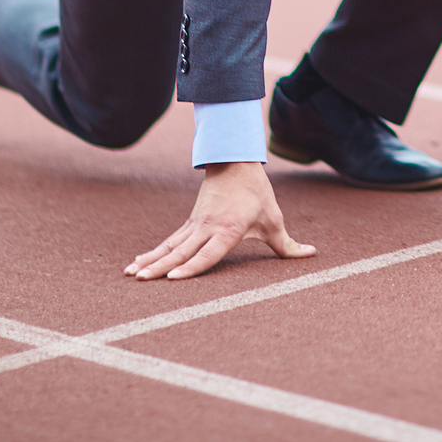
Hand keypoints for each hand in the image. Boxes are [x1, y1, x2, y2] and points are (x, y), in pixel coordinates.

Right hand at [125, 160, 315, 280]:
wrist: (236, 162)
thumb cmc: (256, 194)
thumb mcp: (274, 219)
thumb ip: (288, 244)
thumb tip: (311, 254)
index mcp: (228, 229)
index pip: (208, 253)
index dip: (191, 266)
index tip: (173, 277)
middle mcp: (207, 228)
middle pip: (181, 251)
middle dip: (160, 267)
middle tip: (142, 279)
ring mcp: (195, 225)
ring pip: (170, 246)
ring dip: (150, 260)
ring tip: (130, 274)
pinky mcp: (190, 223)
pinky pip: (169, 241)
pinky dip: (153, 252)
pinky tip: (137, 262)